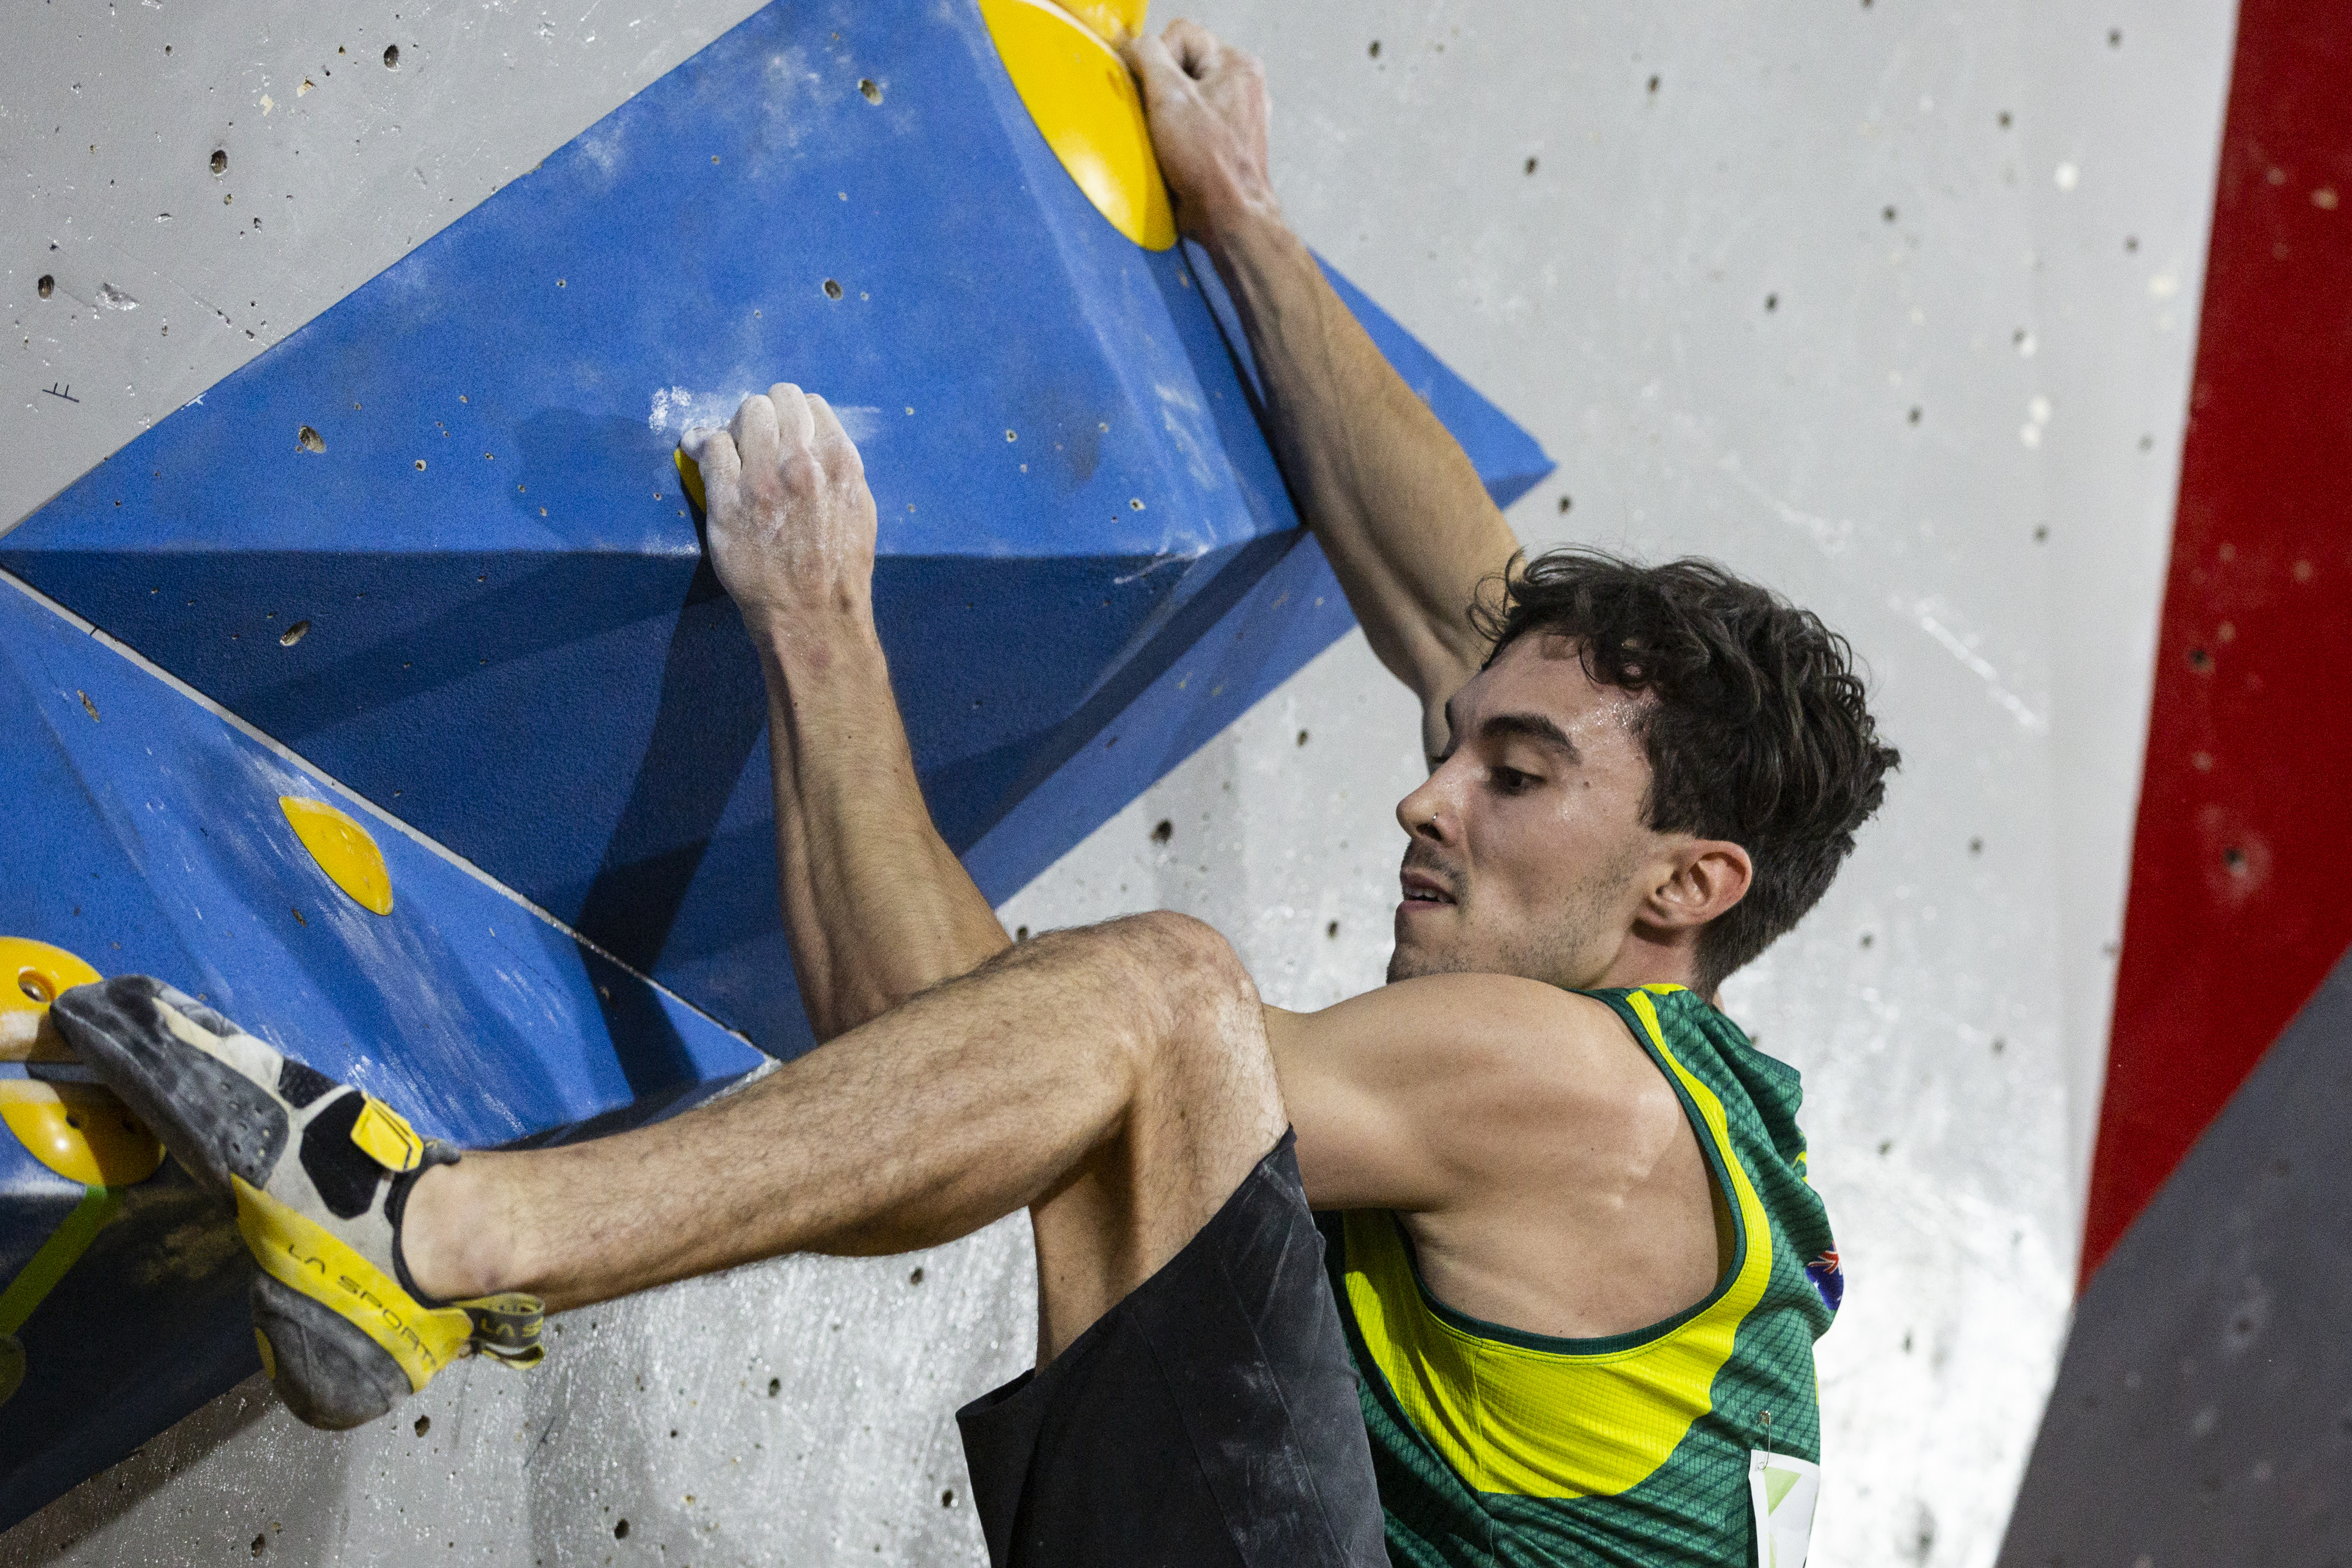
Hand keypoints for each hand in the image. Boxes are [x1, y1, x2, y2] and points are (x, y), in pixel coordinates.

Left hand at [684, 384, 878, 638]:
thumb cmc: (839, 568)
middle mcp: (802, 463)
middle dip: (764, 417)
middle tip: (756, 442)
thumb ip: (837, 466)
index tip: (783, 434)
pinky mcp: (728, 501)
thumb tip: (811, 436)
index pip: (809, 403)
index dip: (793, 415)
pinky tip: (701, 450)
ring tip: (732, 449)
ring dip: (736, 427)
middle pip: (773, 400)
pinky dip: (705, 444)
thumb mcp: (858, 506)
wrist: (813, 616)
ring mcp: (763, 481)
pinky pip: (712, 446)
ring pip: (743, 415)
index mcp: (839, 461)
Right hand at [1123, 20, 1279, 246]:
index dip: (1155, 59)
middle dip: (1161, 88)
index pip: (1179, 34)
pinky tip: (1174, 152)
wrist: (1229, 217)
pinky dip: (1176, 132)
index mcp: (1236, 64)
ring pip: (1184, 93)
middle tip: (1159, 119)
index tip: (1151, 92)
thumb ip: (1148, 57)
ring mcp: (1236, 112)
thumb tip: (1134, 43)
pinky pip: (1190, 120)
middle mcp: (1242, 83)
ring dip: (1165, 112)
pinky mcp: (1225, 139)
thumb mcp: (1169, 97)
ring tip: (1167, 139)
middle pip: (1181, 63)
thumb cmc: (1207, 162)